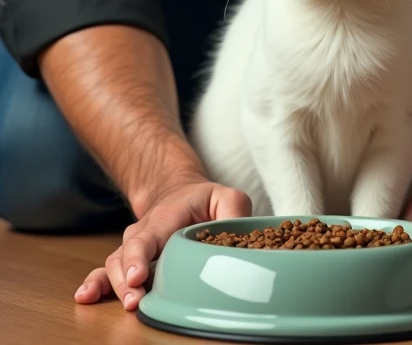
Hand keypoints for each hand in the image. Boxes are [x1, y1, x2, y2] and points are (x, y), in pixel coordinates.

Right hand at [74, 179, 251, 309]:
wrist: (176, 194)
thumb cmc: (202, 201)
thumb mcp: (224, 198)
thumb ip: (233, 211)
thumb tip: (241, 236)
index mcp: (164, 218)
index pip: (148, 237)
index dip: (139, 257)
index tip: (136, 277)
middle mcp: (142, 233)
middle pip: (126, 256)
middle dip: (126, 280)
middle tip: (133, 300)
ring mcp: (131, 249)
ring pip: (113, 265)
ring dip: (111, 287)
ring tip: (122, 304)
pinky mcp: (127, 263)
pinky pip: (105, 272)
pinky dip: (94, 285)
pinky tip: (84, 297)